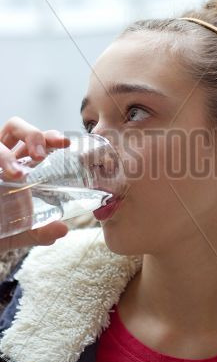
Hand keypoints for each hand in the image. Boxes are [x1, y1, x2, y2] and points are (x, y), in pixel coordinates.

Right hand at [0, 116, 69, 251]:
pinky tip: (4, 174)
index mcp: (20, 164)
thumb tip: (62, 230)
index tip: (65, 144)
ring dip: (7, 154)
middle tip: (41, 156)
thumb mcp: (19, 233)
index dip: (50, 136)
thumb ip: (40, 232)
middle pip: (17, 128)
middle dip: (32, 135)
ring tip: (18, 174)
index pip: (38, 141)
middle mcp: (3, 157)